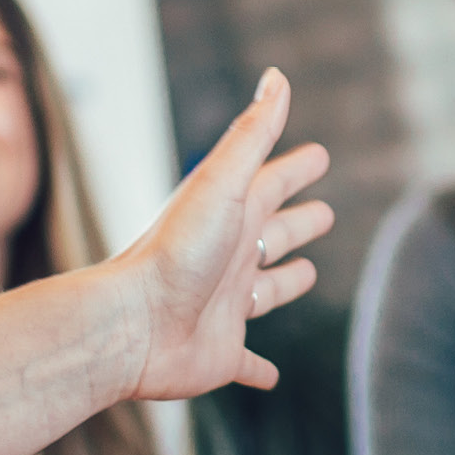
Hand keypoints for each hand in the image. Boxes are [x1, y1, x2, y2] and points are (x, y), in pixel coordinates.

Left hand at [108, 70, 332, 402]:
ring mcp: (224, 308)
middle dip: (298, 223)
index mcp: (230, 217)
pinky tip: (272, 378)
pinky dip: (260, 370)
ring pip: (264, 293)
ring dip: (284, 284)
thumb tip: (277, 76)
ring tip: (305, 275)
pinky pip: (247, 364)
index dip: (296, 170)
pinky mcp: (221, 354)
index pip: (272, 185)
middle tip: (324, 214)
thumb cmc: (175, 252)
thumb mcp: (220, 184)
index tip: (320, 155)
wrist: (129, 326)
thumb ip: (252, 134)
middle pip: (272, 235)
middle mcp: (228, 259)